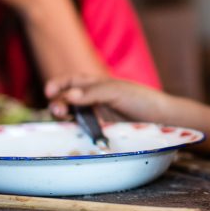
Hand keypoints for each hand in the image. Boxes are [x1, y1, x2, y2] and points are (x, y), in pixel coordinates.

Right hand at [46, 74, 172, 123]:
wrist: (160, 118)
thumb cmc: (140, 99)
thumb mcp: (116, 90)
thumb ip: (92, 93)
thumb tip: (68, 96)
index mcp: (96, 83)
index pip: (71, 81)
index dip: (58, 84)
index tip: (49, 91)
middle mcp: (92, 98)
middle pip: (65, 99)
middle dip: (57, 102)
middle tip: (59, 110)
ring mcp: (96, 114)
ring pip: (71, 114)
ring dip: (62, 115)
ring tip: (62, 117)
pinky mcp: (100, 130)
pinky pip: (81, 128)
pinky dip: (73, 128)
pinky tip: (71, 129)